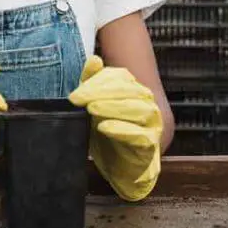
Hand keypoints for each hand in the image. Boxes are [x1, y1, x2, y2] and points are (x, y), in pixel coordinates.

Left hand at [68, 55, 162, 201]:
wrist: (120, 168)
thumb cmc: (108, 134)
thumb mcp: (94, 107)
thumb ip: (93, 84)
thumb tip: (94, 59)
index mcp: (133, 90)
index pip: (119, 77)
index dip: (97, 81)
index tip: (75, 93)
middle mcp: (146, 103)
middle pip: (128, 90)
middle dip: (101, 92)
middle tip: (78, 98)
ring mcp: (152, 124)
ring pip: (138, 109)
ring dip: (113, 107)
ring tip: (92, 108)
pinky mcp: (150, 145)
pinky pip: (141, 135)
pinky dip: (123, 130)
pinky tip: (105, 127)